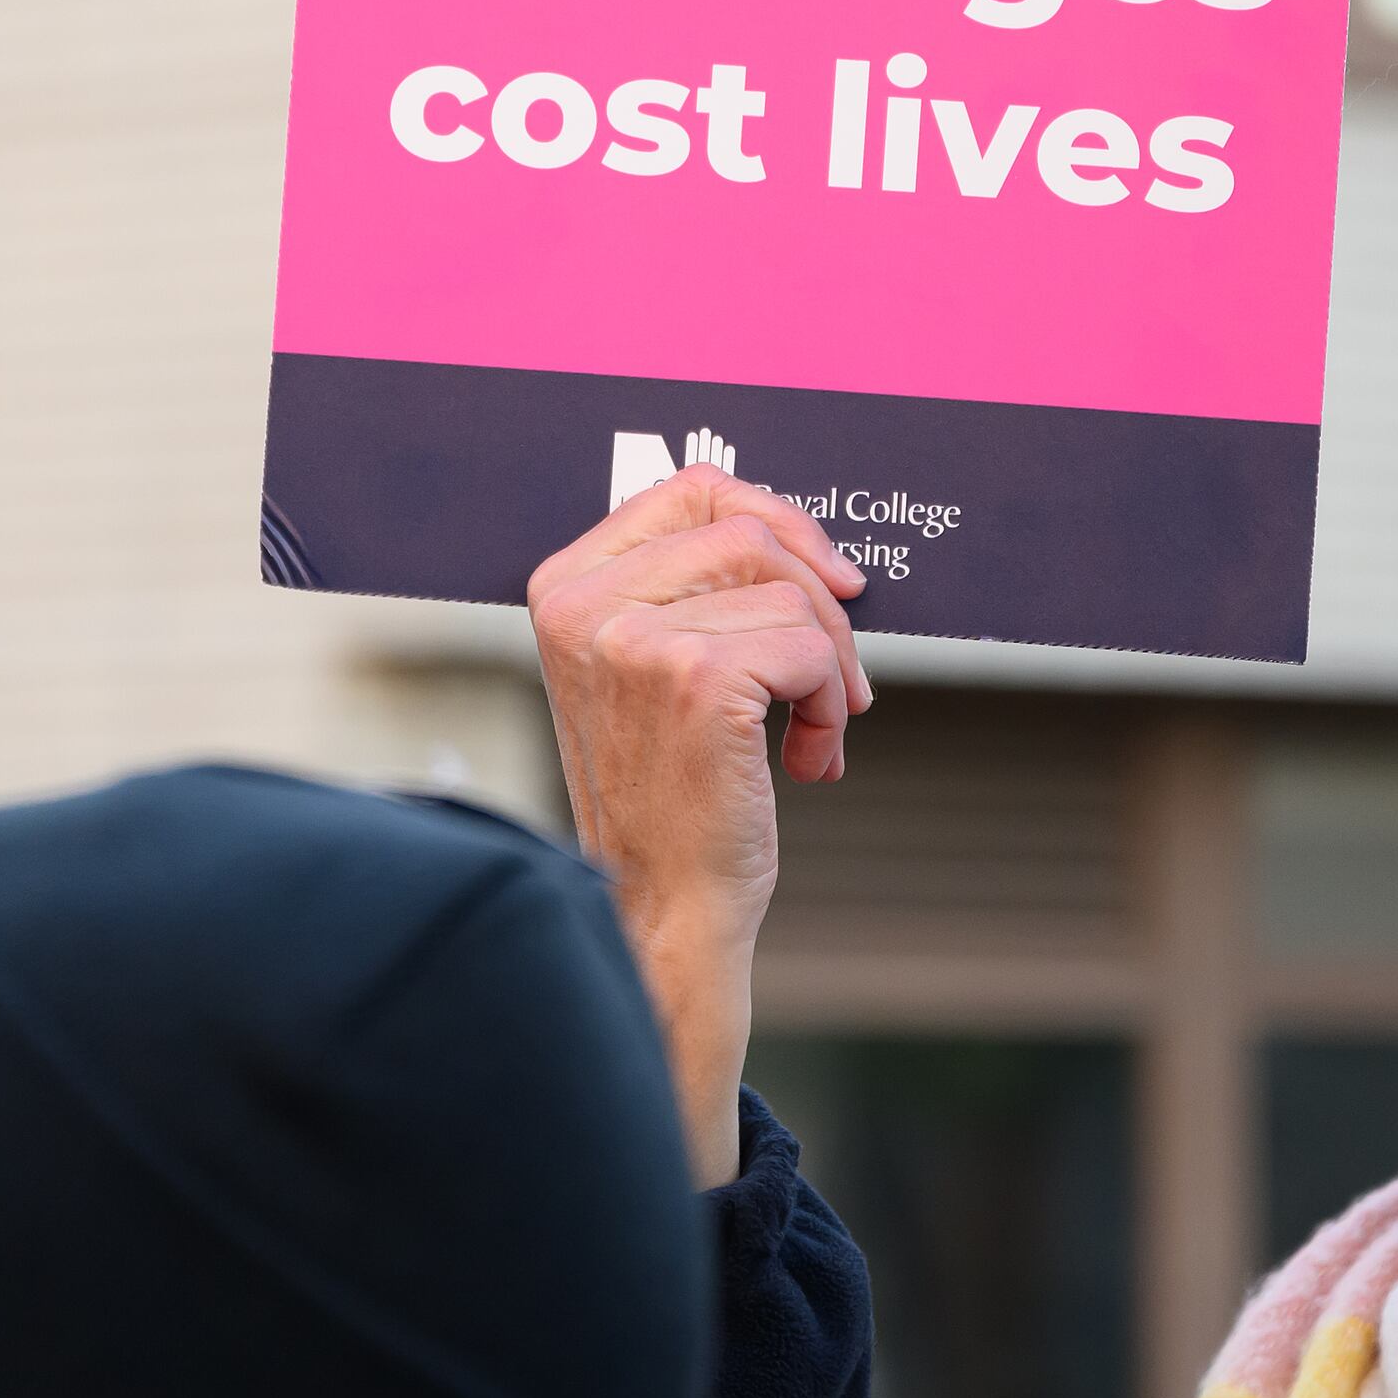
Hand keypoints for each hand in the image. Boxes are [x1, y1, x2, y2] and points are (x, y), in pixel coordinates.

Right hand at [529, 468, 868, 1186]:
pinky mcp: (697, 679)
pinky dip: (828, 707)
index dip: (776, 521)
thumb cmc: (671, 795)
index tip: (826, 577)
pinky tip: (804, 761)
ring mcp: (635, 639)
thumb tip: (797, 532)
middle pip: (750, 532)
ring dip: (828, 665)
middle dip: (819, 603)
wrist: (664, 907)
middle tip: (832, 683)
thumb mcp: (650, 670)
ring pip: (791, 591)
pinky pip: (811, 648)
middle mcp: (586, 604)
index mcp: (565, 587)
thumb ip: (689, 590)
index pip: (690, 491)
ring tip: (808, 733)